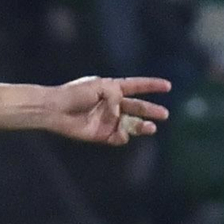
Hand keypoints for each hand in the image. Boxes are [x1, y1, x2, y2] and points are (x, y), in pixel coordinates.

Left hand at [46, 76, 170, 146]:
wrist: (55, 110)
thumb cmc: (75, 94)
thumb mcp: (100, 86)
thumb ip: (116, 96)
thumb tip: (122, 114)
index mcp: (112, 88)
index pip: (136, 86)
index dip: (152, 86)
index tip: (168, 86)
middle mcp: (112, 105)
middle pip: (137, 107)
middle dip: (151, 110)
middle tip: (165, 114)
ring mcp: (108, 120)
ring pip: (131, 124)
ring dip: (142, 126)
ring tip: (151, 128)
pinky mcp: (102, 135)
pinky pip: (118, 137)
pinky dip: (123, 136)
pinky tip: (122, 134)